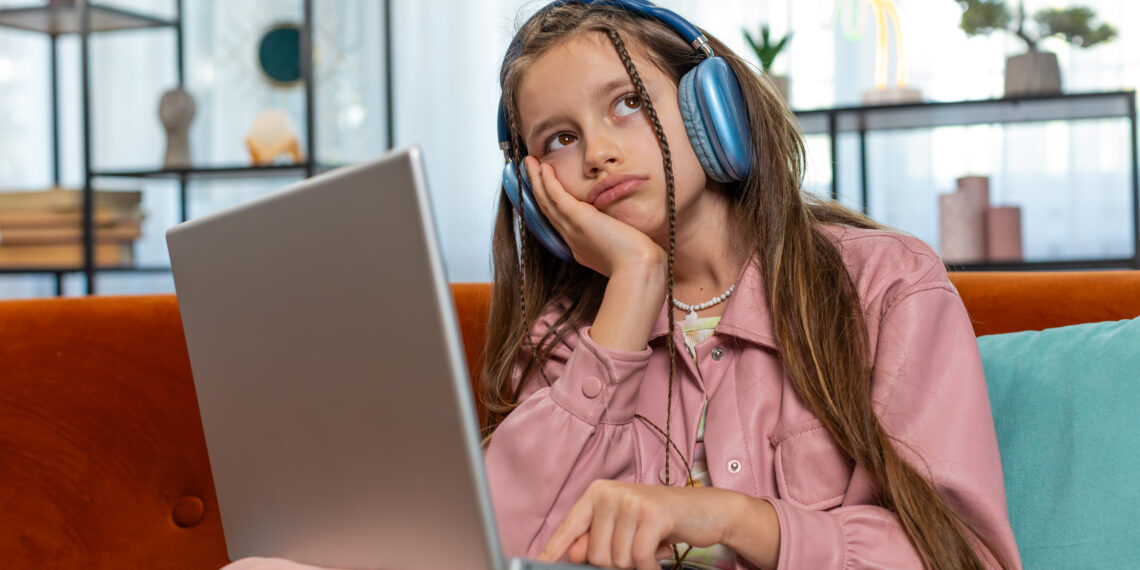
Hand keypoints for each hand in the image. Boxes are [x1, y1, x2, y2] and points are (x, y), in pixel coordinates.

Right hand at [525, 156, 663, 277]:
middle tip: (530, 170)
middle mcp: (572, 239)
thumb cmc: (638, 263)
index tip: (545, 190)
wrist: (638, 271)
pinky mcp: (578, 220)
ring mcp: (572, 230)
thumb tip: (626, 234)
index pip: (560, 222)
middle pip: (548, 210)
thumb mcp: (625, 250)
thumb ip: (620, 240)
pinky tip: (544, 169)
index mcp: (581, 248)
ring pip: (547, 202)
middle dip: (538, 189)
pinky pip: (556, 197)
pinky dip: (548, 182)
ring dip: (537, 181)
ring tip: (530, 163)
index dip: (550, 205)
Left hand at [535, 481, 748, 569]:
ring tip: (650, 545)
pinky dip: (649, 566)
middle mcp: (609, 493)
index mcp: (597, 494)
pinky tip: (659, 554)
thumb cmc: (661, 522)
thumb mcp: (624, 530)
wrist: (706, 511)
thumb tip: (573, 555)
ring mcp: (630, 500)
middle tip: (638, 548)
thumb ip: (597, 540)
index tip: (539, 563)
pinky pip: (638, 558)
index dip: (552, 550)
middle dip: (617, 563)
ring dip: (636, 563)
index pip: (567, 528)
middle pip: (595, 554)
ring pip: (616, 559)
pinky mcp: (651, 513)